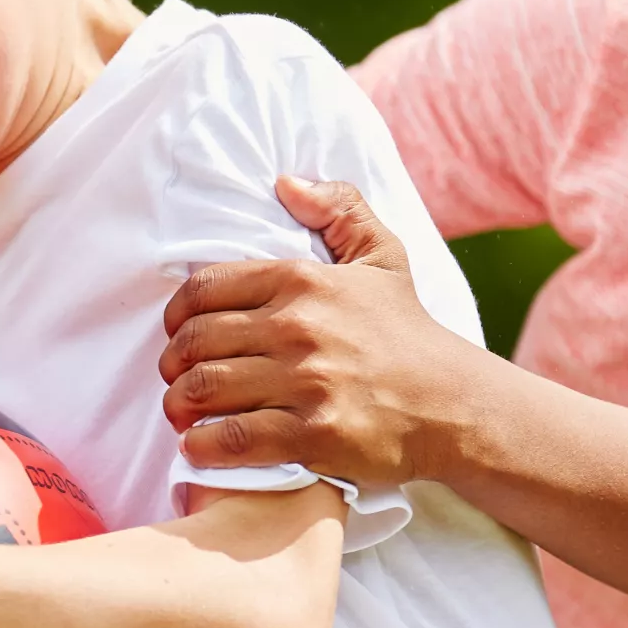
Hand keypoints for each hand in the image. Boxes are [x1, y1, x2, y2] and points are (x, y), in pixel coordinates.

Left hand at [158, 176, 480, 487]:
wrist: (456, 405)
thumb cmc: (408, 333)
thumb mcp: (383, 257)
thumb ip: (339, 209)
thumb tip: (286, 182)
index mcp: (302, 280)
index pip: (203, 289)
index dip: (175, 315)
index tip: (175, 335)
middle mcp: (299, 327)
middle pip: (194, 342)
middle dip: (172, 364)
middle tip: (176, 379)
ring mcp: (306, 382)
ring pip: (204, 389)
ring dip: (178, 405)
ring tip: (181, 413)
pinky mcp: (315, 434)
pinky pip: (233, 438)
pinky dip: (202, 444)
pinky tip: (198, 445)